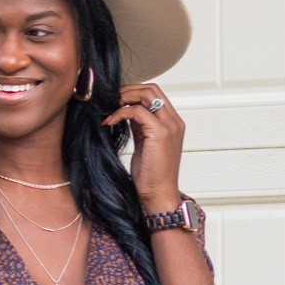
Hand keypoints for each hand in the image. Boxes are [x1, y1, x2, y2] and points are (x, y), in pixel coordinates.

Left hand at [100, 82, 183, 214]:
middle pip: (152, 88)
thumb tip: (126, 111)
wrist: (158, 195)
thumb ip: (140, 126)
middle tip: (110, 100)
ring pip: (146, 94)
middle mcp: (174, 121)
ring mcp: (169, 125)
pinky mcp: (159, 132)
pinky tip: (109, 122)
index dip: (134, 92)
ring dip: (124, 97)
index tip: (116, 100)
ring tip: (109, 108)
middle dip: (128, 90)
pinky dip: (120, 112)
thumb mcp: (145, 144)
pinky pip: (136, 111)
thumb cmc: (151, 176)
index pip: (155, 94)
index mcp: (172, 123)